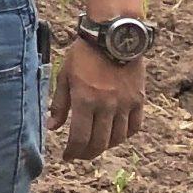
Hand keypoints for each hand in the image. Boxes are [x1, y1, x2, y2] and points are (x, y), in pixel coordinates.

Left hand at [51, 35, 144, 161]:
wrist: (113, 36)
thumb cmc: (84, 55)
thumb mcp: (65, 76)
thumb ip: (60, 104)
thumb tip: (53, 127)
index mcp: (85, 101)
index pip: (80, 138)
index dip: (73, 152)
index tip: (67, 157)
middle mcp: (107, 106)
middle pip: (99, 143)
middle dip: (87, 153)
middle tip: (80, 155)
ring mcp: (125, 104)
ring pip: (117, 138)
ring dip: (105, 146)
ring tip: (95, 145)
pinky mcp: (138, 99)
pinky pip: (135, 126)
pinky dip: (124, 135)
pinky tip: (115, 135)